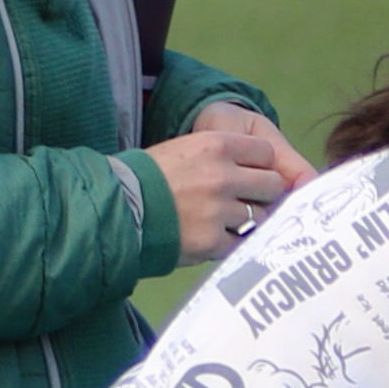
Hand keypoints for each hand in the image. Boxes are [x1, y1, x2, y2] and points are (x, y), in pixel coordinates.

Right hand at [151, 110, 316, 261]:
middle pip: (272, 184)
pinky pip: (239, 242)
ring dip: (248, 219)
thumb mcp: (185, 148)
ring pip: (260, 216)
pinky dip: (230, 242)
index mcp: (217, 145)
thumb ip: (223, 156)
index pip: (266, 152)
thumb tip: (257, 171)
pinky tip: (212, 237)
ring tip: (223, 220)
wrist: (116, 207)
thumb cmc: (147, 176)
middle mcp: (224, 175)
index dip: (261, 165)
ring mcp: (219, 210)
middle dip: (263, 193)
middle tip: (246, 200)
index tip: (251, 174)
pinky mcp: (212, 241)